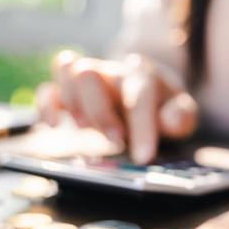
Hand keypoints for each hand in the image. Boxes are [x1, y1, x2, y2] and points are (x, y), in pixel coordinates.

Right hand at [37, 51, 197, 164]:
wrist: (147, 91)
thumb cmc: (163, 106)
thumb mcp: (183, 112)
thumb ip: (182, 115)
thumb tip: (168, 120)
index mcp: (143, 75)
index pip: (139, 95)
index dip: (142, 127)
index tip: (143, 157)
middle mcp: (112, 71)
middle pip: (90, 74)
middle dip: (98, 111)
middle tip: (114, 140)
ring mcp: (88, 78)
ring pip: (67, 71)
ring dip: (71, 102)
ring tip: (86, 130)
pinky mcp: (68, 93)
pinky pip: (47, 89)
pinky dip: (46, 106)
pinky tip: (55, 125)